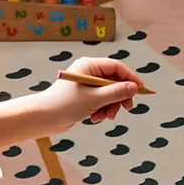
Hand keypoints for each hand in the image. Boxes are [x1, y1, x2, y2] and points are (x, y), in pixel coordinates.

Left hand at [0, 57, 145, 158]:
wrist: (44, 118)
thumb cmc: (65, 104)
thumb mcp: (94, 99)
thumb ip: (116, 93)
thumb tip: (134, 87)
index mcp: (89, 65)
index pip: (117, 67)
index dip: (130, 78)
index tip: (140, 90)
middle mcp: (88, 72)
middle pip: (114, 81)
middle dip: (119, 96)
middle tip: (125, 109)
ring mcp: (86, 84)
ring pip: (109, 93)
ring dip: (110, 106)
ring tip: (105, 117)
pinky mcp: (84, 96)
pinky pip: (100, 101)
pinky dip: (101, 110)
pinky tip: (94, 118)